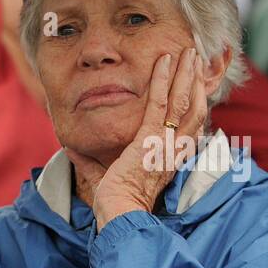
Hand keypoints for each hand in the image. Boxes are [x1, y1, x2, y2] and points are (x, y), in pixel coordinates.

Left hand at [66, 47, 208, 228]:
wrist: (119, 217)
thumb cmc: (114, 204)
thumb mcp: (106, 177)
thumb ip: (91, 161)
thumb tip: (71, 149)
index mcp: (171, 157)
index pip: (192, 123)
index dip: (197, 98)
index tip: (196, 79)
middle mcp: (175, 149)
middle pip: (194, 107)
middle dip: (196, 79)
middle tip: (196, 55)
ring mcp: (165, 144)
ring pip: (183, 101)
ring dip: (186, 73)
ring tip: (189, 50)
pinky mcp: (150, 140)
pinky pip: (160, 104)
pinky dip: (163, 80)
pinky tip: (164, 61)